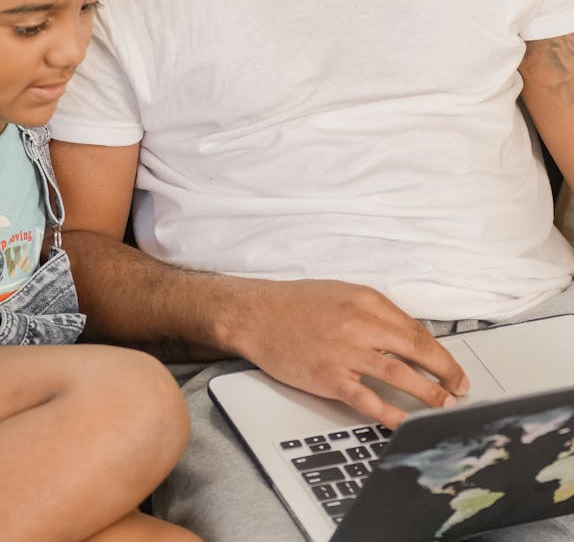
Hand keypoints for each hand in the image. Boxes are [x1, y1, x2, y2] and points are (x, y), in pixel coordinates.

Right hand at [234, 279, 468, 428]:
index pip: (416, 330)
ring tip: (445, 407)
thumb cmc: (296, 303)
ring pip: (399, 375)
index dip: (440, 354)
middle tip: (460, 389)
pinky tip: (406, 422)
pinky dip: (391, 413)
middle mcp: (359, 323)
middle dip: (445, 373)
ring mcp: (345, 352)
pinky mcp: (329, 377)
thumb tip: (407, 339)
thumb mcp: (342, 294)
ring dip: (428, 394)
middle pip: (416, 350)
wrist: (256, 314)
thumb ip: (374, 314)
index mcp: (366, 300)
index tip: (454, 369)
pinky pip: (368, 399)